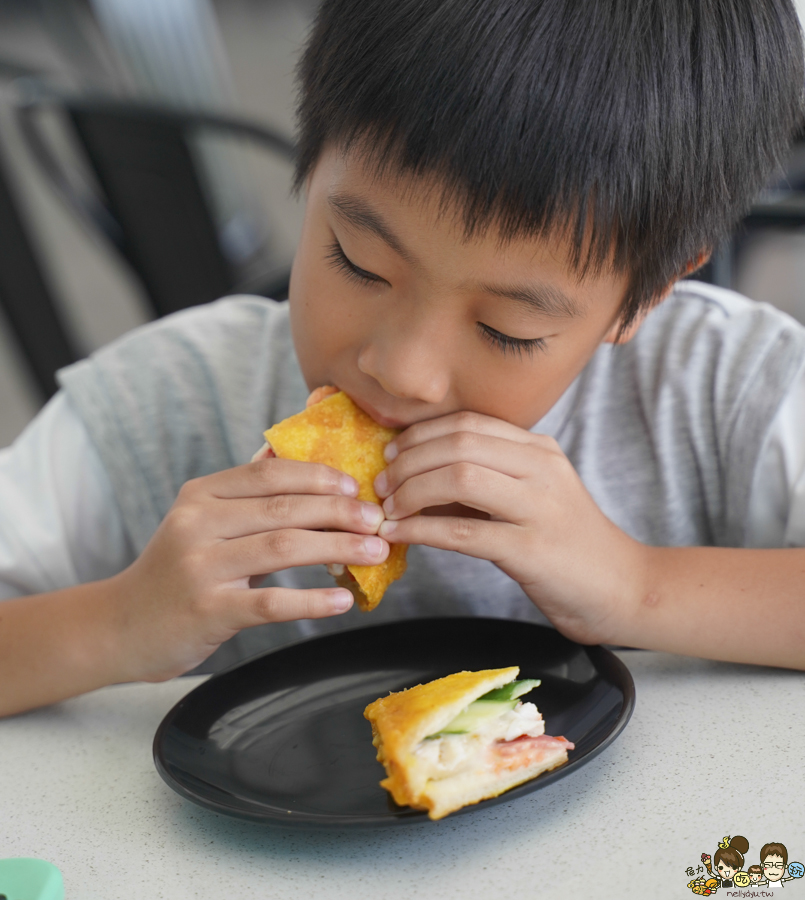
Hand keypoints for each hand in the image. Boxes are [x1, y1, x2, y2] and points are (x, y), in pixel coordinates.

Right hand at [108, 455, 388, 681]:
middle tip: (378, 519)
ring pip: (282, 548)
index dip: (317, 476)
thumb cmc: (175, 571)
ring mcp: (200, 567)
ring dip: (337, 548)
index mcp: (200, 495)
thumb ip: (244, 494)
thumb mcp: (200, 522)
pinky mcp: (208, 610)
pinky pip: (271, 602)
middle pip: (283, 509)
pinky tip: (343, 600)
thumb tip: (294, 462)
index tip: (355, 485)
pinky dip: (312, 601)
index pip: (269, 475)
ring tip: (375, 551)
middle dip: (339, 511)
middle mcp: (197, 524)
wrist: (121, 626)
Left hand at [375, 411, 645, 643]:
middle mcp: (541, 467)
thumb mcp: (529, 498)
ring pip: (459, 477)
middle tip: (381, 485)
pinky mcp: (532, 549)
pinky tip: (399, 536)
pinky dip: (421, 531)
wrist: (622, 587)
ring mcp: (540, 506)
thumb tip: (414, 479)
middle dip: (408, 461)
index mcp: (538, 449)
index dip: (420, 435)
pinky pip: (464, 532)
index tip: (391, 454)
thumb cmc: (566, 544)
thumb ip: (482, 482)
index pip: (467, 423)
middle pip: (458, 443)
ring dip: (411, 491)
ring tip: (388, 510)